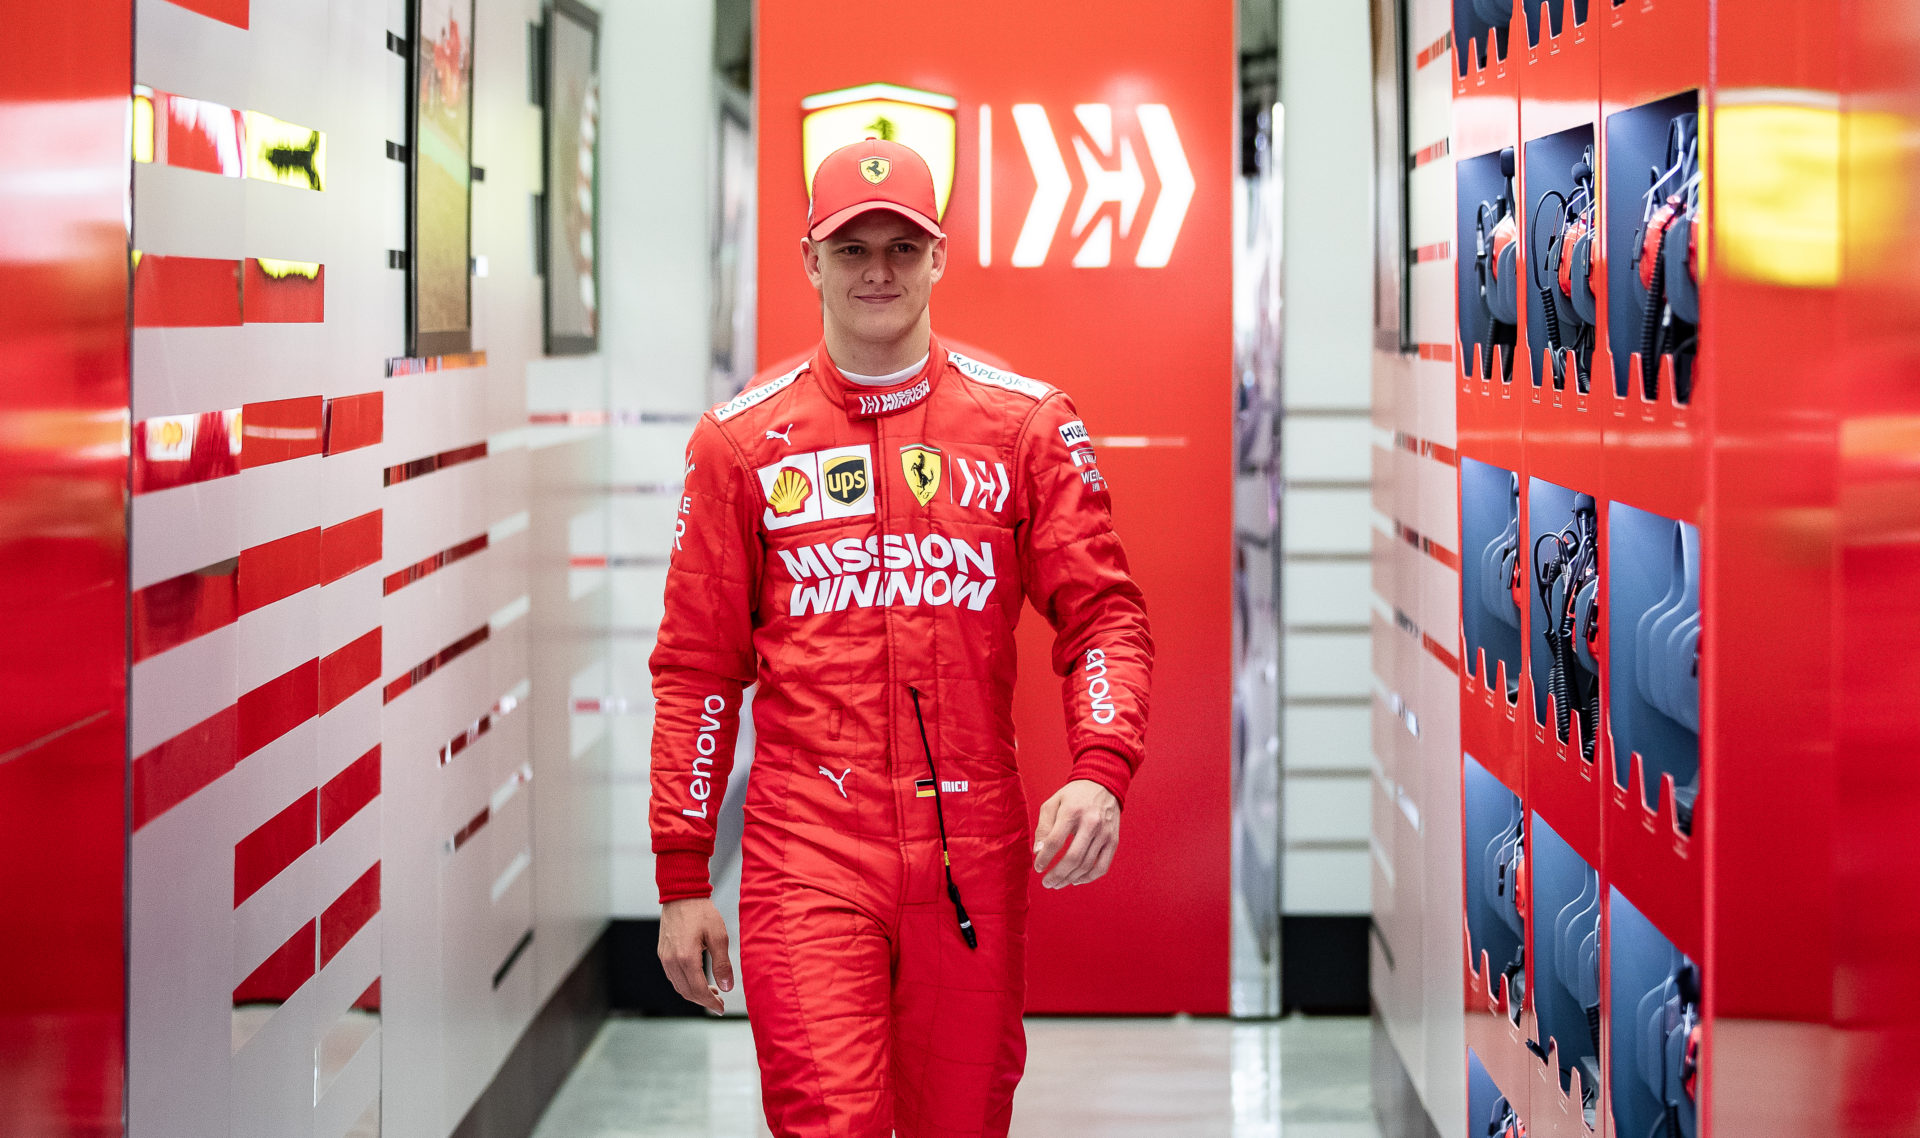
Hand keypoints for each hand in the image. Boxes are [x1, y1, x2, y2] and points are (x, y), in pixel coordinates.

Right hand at [657, 897, 734, 1012]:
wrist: (682, 895)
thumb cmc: (702, 912)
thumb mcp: (719, 937)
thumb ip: (722, 964)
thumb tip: (727, 987)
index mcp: (686, 958)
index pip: (698, 990)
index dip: (711, 1002)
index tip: (721, 1008)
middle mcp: (672, 961)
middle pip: (687, 992)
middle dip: (704, 1001)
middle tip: (719, 1003)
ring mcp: (665, 958)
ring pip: (678, 986)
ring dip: (694, 994)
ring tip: (712, 992)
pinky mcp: (663, 953)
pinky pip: (673, 977)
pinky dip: (685, 984)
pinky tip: (698, 980)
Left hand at [1032, 779, 1120, 888]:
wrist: (1103, 784)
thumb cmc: (1073, 796)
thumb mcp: (1052, 803)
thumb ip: (1043, 827)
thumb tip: (1039, 852)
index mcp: (1072, 812)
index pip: (1055, 842)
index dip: (1044, 859)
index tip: (1038, 868)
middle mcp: (1091, 823)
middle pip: (1072, 858)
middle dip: (1057, 875)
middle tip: (1047, 883)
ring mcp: (1104, 833)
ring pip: (1086, 865)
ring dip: (1070, 879)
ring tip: (1058, 883)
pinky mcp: (1113, 840)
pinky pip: (1102, 866)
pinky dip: (1088, 878)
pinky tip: (1076, 880)